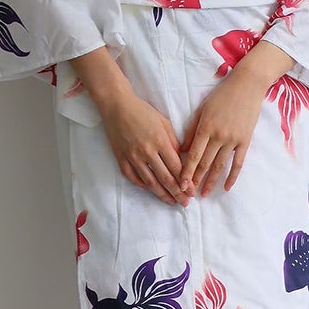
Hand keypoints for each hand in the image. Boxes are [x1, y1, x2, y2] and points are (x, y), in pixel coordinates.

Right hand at [100, 91, 190, 206]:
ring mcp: (132, 156)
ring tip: (171, 201)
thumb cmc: (142, 111)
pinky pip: (132, 177)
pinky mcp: (121, 158)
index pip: (176, 168)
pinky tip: (150, 190)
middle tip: (185, 202)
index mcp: (160, 141)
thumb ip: (173, 141)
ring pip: (149, 182)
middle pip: (165, 178)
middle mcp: (147, 152)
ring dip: (162, 194)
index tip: (192, 190)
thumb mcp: (164, 122)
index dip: (185, 182)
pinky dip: (142, 185)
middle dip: (177, 193)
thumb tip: (180, 159)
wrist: (117, 106)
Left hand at [180, 74, 267, 195]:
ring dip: (211, 181)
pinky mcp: (245, 141)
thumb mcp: (202, 109)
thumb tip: (184, 150)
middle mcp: (219, 136)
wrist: (247, 85)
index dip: (186, 171)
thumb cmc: (221, 95)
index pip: (194, 155)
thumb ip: (192, 130)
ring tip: (204, 194)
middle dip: (195, 180)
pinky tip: (227, 187)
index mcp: (205, 127)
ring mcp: (233, 139)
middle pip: (205, 163)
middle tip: (187, 194)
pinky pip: (238, 163)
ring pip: (220, 166)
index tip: (180, 184)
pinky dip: (233, 176)